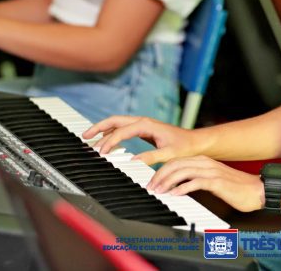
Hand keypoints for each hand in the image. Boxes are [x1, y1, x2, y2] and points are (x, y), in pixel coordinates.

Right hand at [83, 115, 202, 165]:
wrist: (195, 142)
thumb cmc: (184, 147)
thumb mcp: (169, 154)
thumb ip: (152, 157)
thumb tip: (133, 161)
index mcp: (147, 125)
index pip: (122, 131)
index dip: (110, 141)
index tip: (101, 152)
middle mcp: (143, 122)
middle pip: (115, 121)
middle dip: (99, 127)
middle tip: (85, 136)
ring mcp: (142, 125)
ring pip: (118, 124)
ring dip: (103, 130)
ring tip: (90, 139)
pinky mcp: (143, 130)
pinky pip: (123, 129)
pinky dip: (112, 134)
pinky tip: (106, 142)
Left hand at [148, 156, 264, 212]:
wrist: (257, 190)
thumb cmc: (236, 188)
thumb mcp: (213, 181)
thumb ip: (197, 180)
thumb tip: (179, 188)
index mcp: (203, 161)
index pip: (176, 160)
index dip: (162, 170)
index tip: (152, 181)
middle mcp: (205, 163)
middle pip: (176, 164)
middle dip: (160, 175)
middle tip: (151, 186)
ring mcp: (211, 171)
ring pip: (183, 171)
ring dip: (168, 181)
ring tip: (159, 191)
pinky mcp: (217, 182)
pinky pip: (195, 182)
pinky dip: (182, 188)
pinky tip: (175, 194)